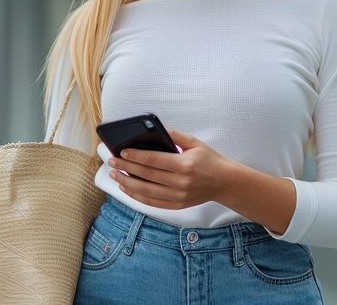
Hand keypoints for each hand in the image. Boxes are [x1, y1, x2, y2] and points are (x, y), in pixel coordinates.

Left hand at [107, 129, 234, 209]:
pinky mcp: (177, 205)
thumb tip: (151, 131)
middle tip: (111, 161)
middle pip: (147, 175)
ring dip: (127, 183)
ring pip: (146, 191)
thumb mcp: (195, 142)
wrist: (224, 182)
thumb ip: (174, 135)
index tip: (121, 151)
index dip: (135, 156)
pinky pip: (152, 202)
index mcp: (185, 164)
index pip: (154, 160)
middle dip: (126, 167)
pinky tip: (127, 188)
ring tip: (114, 175)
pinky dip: (137, 196)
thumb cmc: (208, 159)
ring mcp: (178, 196)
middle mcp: (180, 182)